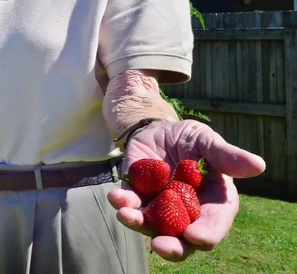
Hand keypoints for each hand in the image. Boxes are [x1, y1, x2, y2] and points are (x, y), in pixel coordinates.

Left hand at [107, 119, 265, 261]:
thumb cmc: (190, 138)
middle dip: (172, 247)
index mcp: (211, 202)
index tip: (196, 237)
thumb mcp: (207, 141)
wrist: (156, 128)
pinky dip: (122, 204)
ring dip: (138, 224)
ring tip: (127, 216)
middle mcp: (185, 212)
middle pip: (182, 239)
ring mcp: (159, 207)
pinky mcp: (136, 196)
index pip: (214, 224)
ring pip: (151, 226)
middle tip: (161, 246)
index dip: (207, 233)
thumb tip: (258, 165)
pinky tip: (116, 198)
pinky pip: (129, 205)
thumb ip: (227, 156)